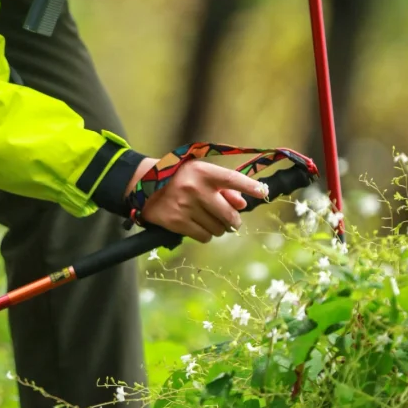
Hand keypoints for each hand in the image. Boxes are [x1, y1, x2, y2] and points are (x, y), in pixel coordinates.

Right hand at [127, 156, 268, 242]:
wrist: (144, 186)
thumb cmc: (179, 178)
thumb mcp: (199, 173)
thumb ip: (223, 187)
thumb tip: (243, 204)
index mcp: (202, 171)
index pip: (233, 179)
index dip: (250, 187)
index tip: (263, 192)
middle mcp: (195, 188)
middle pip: (229, 214)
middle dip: (234, 221)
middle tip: (233, 222)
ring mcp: (186, 206)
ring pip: (218, 228)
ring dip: (218, 228)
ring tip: (208, 220)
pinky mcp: (177, 222)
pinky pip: (204, 236)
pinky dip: (205, 235)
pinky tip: (198, 226)